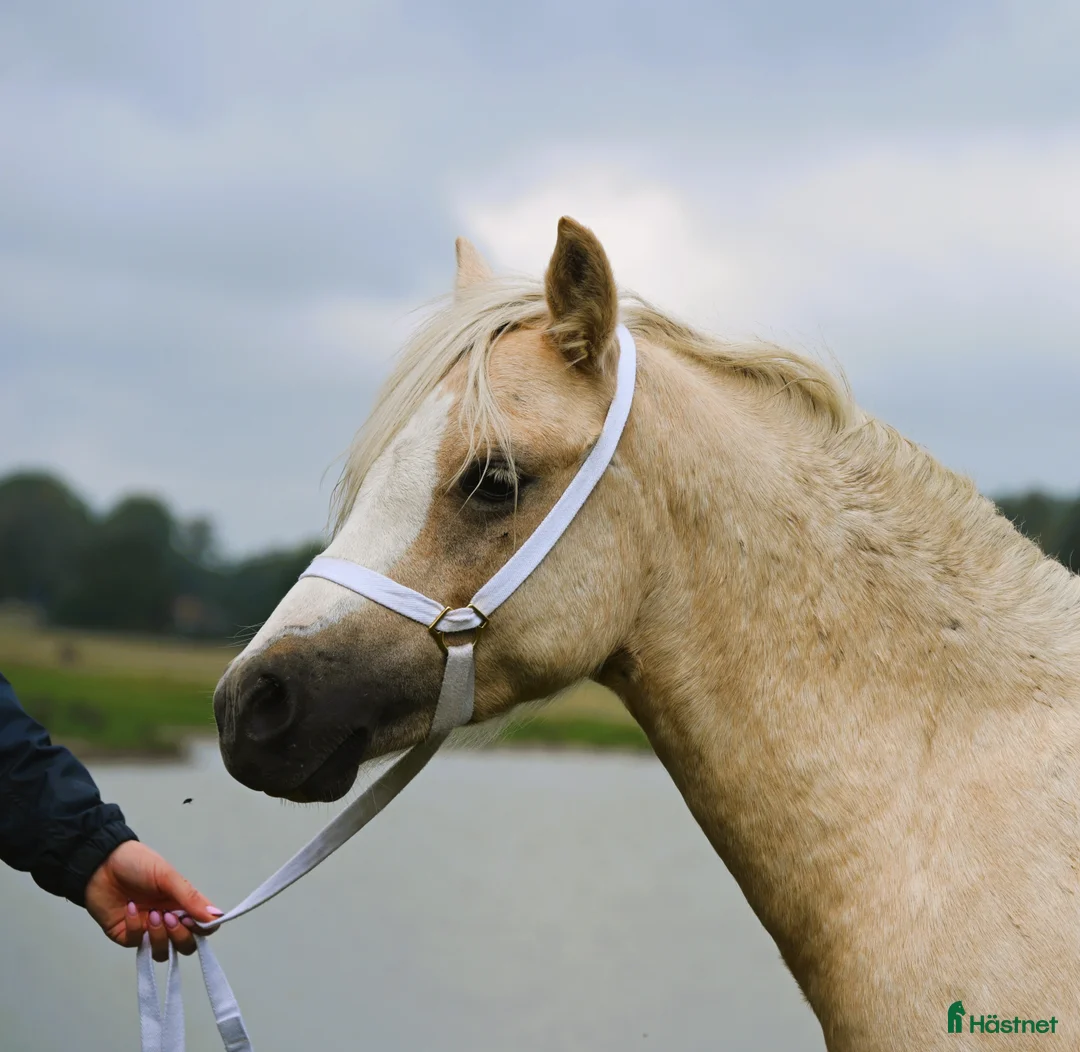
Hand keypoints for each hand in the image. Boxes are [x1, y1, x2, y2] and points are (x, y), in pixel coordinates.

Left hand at [84, 840, 223, 961]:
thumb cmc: (138, 864)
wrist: (101, 864)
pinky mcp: (126, 936)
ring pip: (163, 952)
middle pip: (185, 946)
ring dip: (159, 936)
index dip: (203, 929)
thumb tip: (217, 917)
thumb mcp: (167, 876)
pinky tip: (130, 908)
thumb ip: (191, 898)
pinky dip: (135, 928)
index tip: (194, 920)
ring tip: (151, 914)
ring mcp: (147, 931)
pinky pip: (137, 944)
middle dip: (180, 937)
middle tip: (169, 917)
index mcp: (183, 904)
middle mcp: (169, 920)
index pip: (204, 927)